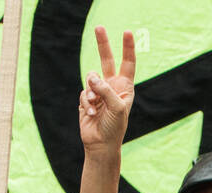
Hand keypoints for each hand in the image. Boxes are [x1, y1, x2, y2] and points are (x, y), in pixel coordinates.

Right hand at [79, 26, 134, 155]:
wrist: (101, 145)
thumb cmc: (115, 128)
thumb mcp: (116, 108)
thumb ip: (106, 90)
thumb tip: (92, 77)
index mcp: (125, 87)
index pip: (128, 63)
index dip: (128, 48)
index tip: (127, 32)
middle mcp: (112, 87)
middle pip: (106, 60)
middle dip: (103, 44)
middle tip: (99, 28)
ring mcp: (98, 92)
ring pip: (90, 78)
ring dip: (91, 91)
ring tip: (95, 104)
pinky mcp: (86, 99)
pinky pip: (83, 93)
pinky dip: (86, 103)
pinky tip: (91, 114)